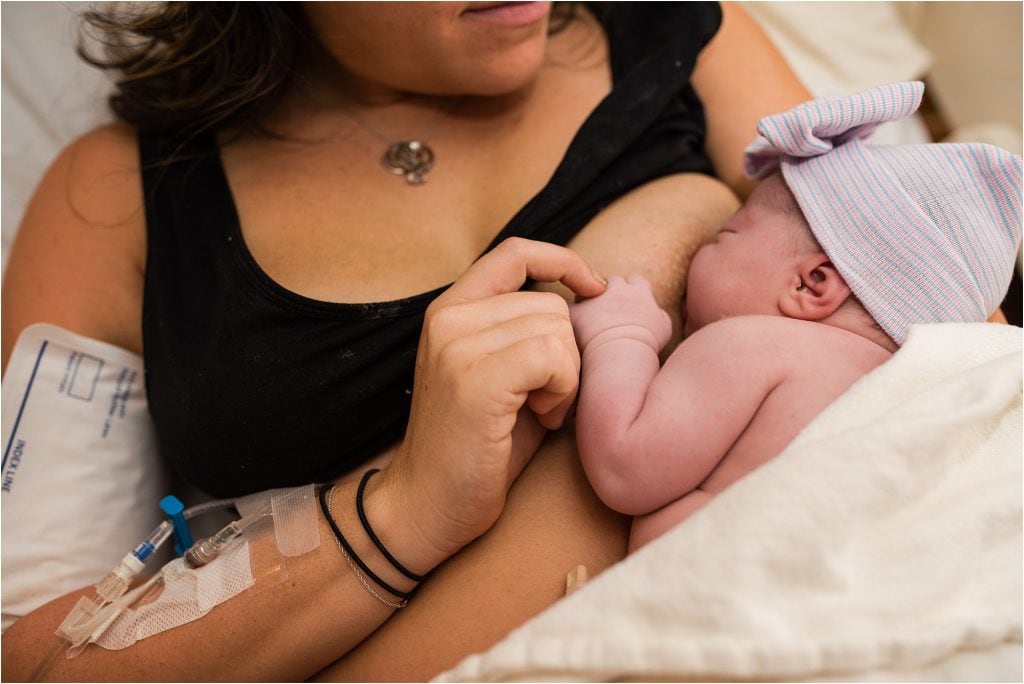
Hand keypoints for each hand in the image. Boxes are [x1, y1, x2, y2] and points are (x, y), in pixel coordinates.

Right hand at [367, 238, 605, 572]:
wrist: (426, 506)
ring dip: (566, 376)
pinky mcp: (475, 379)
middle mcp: (448, 319)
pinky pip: (553, 356)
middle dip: (567, 353)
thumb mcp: (501, 374)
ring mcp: (458, 346)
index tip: (593, 289)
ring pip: (557, 329)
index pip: (515, 253)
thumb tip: (587, 299)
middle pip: (550, 303)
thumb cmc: (476, 447)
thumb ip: (528, 332)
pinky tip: (542, 418)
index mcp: (451, 311)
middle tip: (545, 400)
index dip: (562, 262)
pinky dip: (563, 389)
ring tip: (539, 412)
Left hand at [569, 275, 671, 352]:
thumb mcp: (665, 327)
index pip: (635, 281)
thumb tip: (655, 312)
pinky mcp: (576, 310)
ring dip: (589, 302)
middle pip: (611, 282)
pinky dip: (573, 316)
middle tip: (609, 314)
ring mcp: (594, 297)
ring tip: (592, 323)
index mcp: (639, 290)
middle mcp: (616, 288)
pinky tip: (576, 329)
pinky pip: (571, 308)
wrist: (622, 354)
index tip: (629, 306)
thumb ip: (659, 313)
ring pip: (587, 291)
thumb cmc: (646, 344)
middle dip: (609, 294)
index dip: (632, 292)